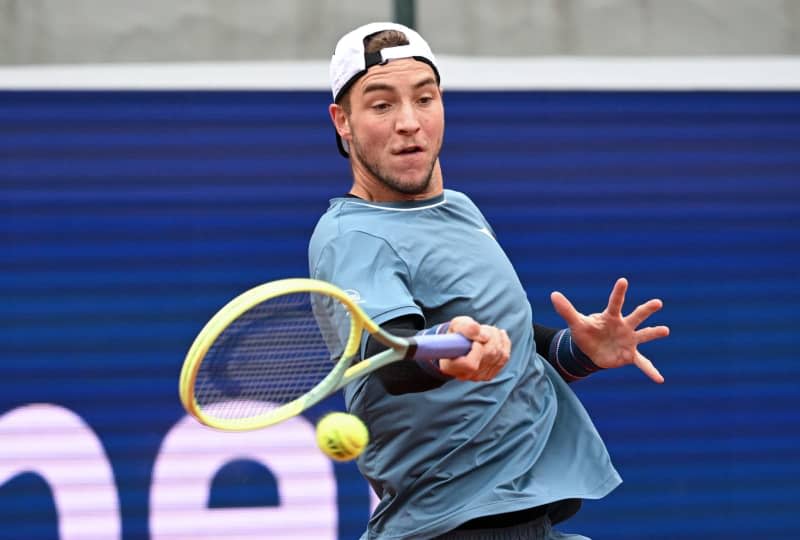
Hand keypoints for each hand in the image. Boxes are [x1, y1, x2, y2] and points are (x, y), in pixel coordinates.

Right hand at [439, 316, 510, 380]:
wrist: (457, 344)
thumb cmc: (455, 334)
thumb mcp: (456, 325)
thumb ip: (466, 328)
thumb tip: (485, 336)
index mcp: (452, 366)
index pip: (471, 364)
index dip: (477, 349)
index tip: (475, 339)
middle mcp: (466, 375)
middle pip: (489, 355)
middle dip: (491, 336)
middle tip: (484, 328)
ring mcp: (479, 377)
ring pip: (499, 355)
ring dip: (497, 338)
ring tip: (489, 330)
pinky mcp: (489, 374)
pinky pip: (504, 357)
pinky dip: (504, 343)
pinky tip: (500, 334)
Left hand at [550, 277, 669, 382]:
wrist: (591, 351)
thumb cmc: (586, 333)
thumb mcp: (576, 323)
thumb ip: (566, 310)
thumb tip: (553, 294)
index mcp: (610, 317)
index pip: (615, 303)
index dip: (618, 292)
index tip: (623, 280)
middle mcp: (623, 326)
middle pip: (636, 316)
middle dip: (646, 310)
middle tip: (657, 302)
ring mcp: (629, 341)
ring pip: (644, 335)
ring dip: (654, 333)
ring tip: (665, 330)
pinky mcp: (629, 355)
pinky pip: (642, 363)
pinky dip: (650, 371)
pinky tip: (659, 379)